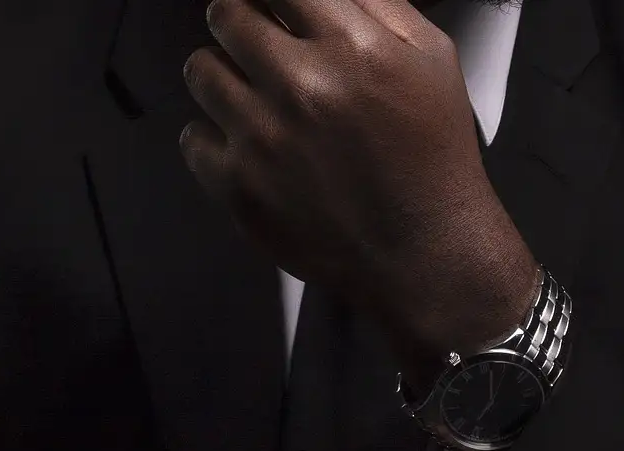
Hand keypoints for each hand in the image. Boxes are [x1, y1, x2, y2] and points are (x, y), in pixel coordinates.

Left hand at [180, 0, 531, 344]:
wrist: (424, 253)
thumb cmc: (432, 161)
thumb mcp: (432, 59)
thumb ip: (379, 5)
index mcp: (350, 45)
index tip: (270, 6)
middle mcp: (300, 85)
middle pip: (225, 14)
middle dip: (239, 23)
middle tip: (256, 47)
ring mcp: (262, 137)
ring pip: (200, 71)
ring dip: (222, 76)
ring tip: (253, 99)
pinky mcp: (238, 187)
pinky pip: (191, 137)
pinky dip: (212, 139)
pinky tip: (248, 148)